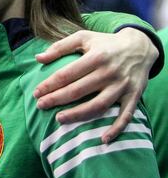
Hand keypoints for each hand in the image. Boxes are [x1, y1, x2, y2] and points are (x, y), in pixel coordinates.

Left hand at [32, 28, 156, 142]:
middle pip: (79, 90)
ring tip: (59, 119)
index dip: (49, 84)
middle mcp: (109, 72)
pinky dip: (116, 129)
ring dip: (78, 115)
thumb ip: (60, 47)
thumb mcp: (83, 38)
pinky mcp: (134, 95)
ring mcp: (122, 86)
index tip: (36, 93)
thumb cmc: (105, 43)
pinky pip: (126, 115)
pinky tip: (103, 140)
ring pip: (98, 105)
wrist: (140, 46)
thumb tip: (38, 58)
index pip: (67, 74)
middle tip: (40, 106)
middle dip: (57, 100)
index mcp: (96, 57)